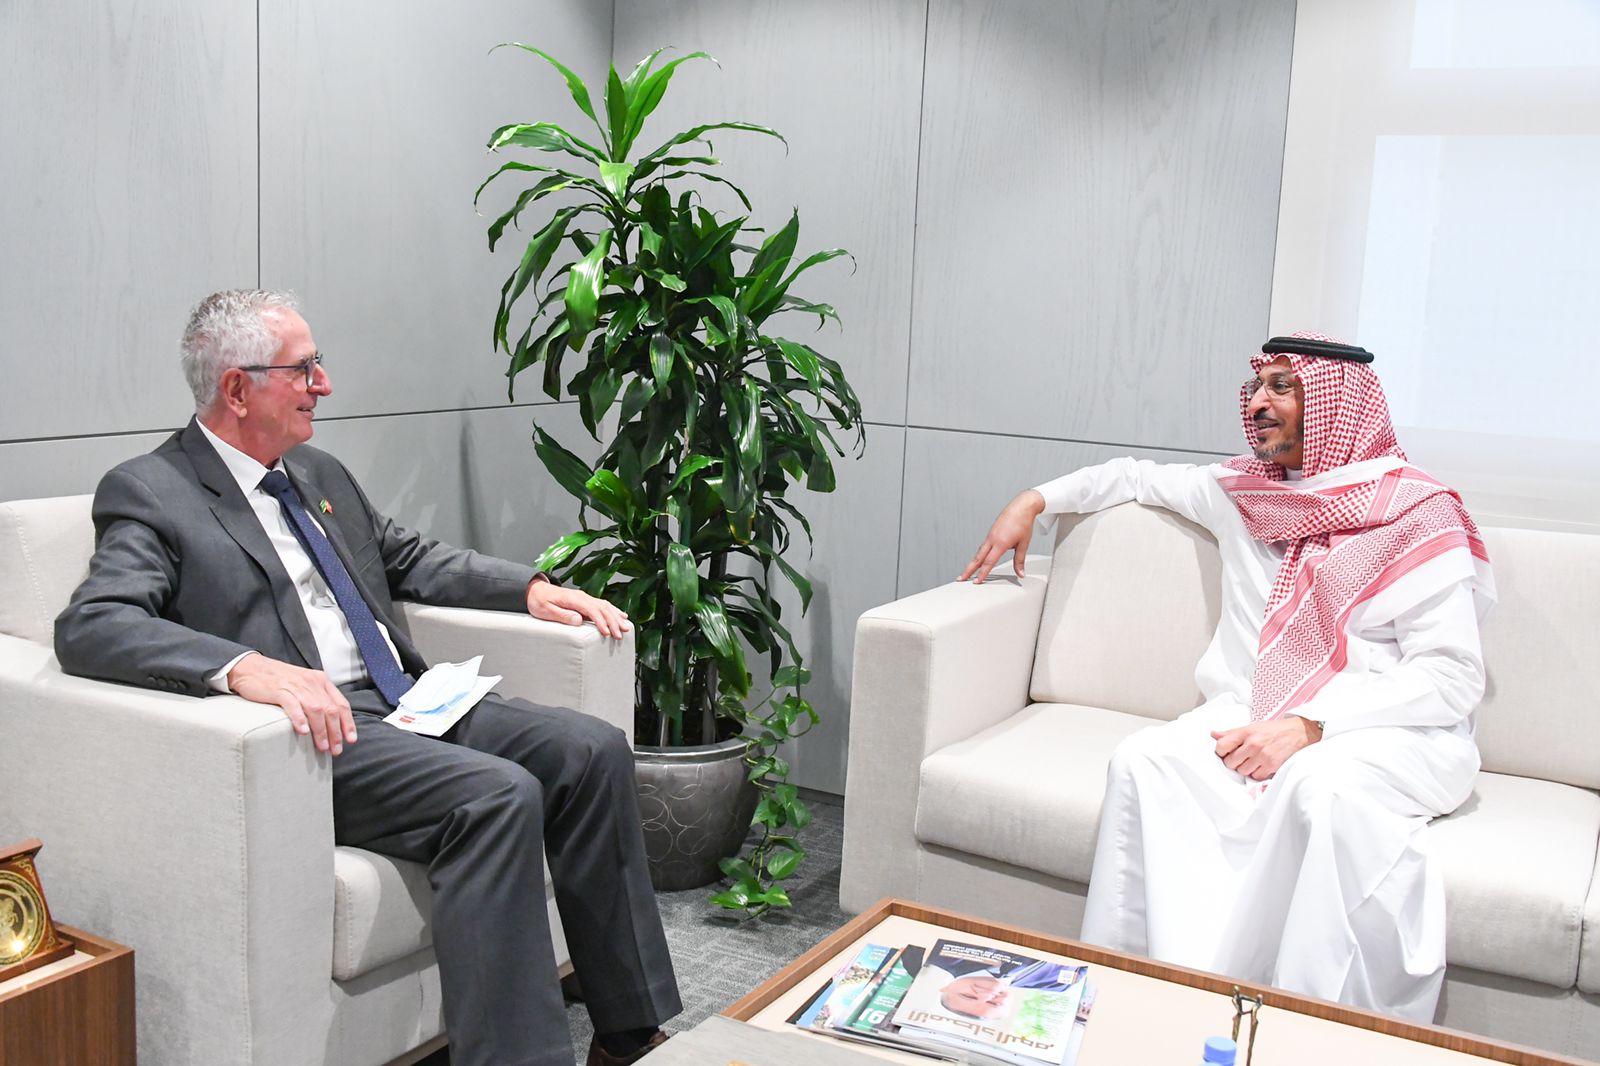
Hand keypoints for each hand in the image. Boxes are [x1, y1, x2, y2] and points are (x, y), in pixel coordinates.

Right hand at [227, 653, 356, 755]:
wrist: (251, 668)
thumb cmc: (278, 680)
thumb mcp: (304, 685)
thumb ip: (317, 698)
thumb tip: (330, 722)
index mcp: (321, 681)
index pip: (341, 704)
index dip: (348, 723)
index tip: (351, 739)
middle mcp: (312, 682)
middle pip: (330, 710)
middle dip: (336, 732)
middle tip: (336, 750)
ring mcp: (296, 686)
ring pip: (316, 710)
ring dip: (321, 731)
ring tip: (323, 746)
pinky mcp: (279, 690)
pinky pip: (293, 705)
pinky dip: (300, 719)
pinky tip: (304, 732)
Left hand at [527, 577, 631, 639]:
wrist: (534, 590)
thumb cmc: (538, 601)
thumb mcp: (545, 610)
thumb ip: (562, 615)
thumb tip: (579, 620)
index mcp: (573, 599)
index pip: (592, 610)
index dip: (601, 622)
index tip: (607, 633)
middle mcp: (582, 596)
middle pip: (603, 608)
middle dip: (613, 621)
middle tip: (620, 635)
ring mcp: (584, 597)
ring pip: (605, 606)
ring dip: (616, 617)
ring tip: (626, 628)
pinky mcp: (585, 601)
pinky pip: (603, 605)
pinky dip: (614, 610)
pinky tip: (622, 616)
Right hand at [959, 489, 1046, 582]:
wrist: (1022, 506)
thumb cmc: (1023, 522)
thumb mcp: (1024, 543)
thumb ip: (1020, 560)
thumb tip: (1020, 573)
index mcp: (1000, 543)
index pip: (989, 562)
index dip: (982, 573)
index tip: (977, 582)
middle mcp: (992, 539)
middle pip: (978, 558)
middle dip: (968, 569)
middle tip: (961, 578)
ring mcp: (990, 535)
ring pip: (979, 552)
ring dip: (973, 563)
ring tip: (967, 571)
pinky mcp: (991, 533)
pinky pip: (983, 546)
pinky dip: (979, 555)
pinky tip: (979, 559)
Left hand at [1211, 717, 1322, 780]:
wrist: (1299, 732)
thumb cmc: (1274, 730)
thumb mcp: (1252, 726)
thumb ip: (1232, 733)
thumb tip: (1214, 734)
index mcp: (1246, 732)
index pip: (1222, 746)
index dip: (1221, 752)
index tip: (1225, 752)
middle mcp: (1253, 744)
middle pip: (1230, 762)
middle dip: (1233, 761)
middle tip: (1241, 757)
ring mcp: (1263, 755)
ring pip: (1242, 771)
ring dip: (1245, 768)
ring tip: (1252, 760)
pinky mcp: (1272, 765)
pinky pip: (1256, 776)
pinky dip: (1257, 773)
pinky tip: (1261, 764)